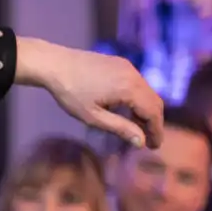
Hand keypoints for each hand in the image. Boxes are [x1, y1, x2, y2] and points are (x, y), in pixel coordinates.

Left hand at [17, 39, 164, 148]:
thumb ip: (119, 128)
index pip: (153, 112)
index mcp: (129, 88)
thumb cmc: (70, 93)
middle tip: (148, 141)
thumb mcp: (93, 117)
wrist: (55, 64)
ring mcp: (128, 67)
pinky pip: (138, 83)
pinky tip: (127, 110)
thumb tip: (141, 142)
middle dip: (154, 122)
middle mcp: (134, 75)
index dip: (156, 130)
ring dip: (146, 110)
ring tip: (136, 128)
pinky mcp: (120, 63)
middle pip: (155, 101)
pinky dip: (139, 98)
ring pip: (147, 92)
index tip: (154, 146)